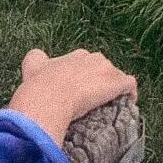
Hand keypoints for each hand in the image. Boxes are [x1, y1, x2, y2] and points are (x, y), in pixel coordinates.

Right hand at [9, 48, 137, 143]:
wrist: (48, 97)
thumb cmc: (40, 85)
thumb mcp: (32, 64)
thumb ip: (36, 58)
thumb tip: (39, 56)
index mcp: (77, 55)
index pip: (87, 63)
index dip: (85, 77)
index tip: (80, 90)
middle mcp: (94, 58)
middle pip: (104, 69)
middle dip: (101, 82)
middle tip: (92, 101)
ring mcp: (107, 70)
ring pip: (117, 78)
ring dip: (115, 90)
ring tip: (109, 106)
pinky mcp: (117, 82)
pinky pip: (130, 86)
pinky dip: (130, 95)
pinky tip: (126, 105)